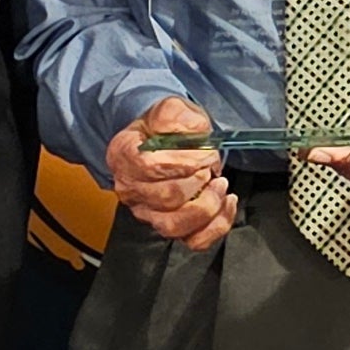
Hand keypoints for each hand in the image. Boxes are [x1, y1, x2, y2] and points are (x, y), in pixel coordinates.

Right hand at [106, 95, 239, 249]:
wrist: (162, 139)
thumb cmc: (165, 127)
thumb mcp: (170, 110)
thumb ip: (178, 117)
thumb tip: (195, 135)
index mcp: (123, 154)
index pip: (149, 167)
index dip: (182, 164)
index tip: (205, 155)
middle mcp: (130, 188)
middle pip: (165, 199)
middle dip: (198, 184)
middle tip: (212, 167)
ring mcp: (147, 212)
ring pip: (175, 226)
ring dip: (206, 208)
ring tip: (220, 186)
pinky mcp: (168, 226)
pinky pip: (192, 240)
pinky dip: (215, 228)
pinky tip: (226, 205)